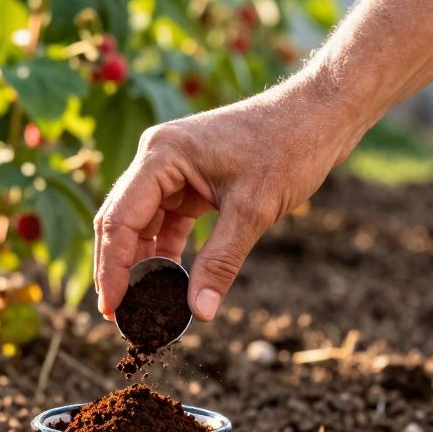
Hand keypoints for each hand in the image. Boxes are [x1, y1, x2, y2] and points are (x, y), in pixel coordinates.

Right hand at [93, 72, 368, 321]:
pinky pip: (167, 223)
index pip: (120, 218)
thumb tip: (199, 313)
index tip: (111, 309)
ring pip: (141, 225)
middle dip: (118, 269)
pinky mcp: (191, 181)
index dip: (112, 267)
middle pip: (121, 221)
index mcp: (161, 155)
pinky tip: (168, 285)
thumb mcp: (253, 210)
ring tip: (140, 306)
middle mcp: (157, 159)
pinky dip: (165, 252)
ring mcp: (172, 170)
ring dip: (141, 264)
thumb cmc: (288, 148)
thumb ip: (221, 262)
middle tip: (118, 316)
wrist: (320, 115)